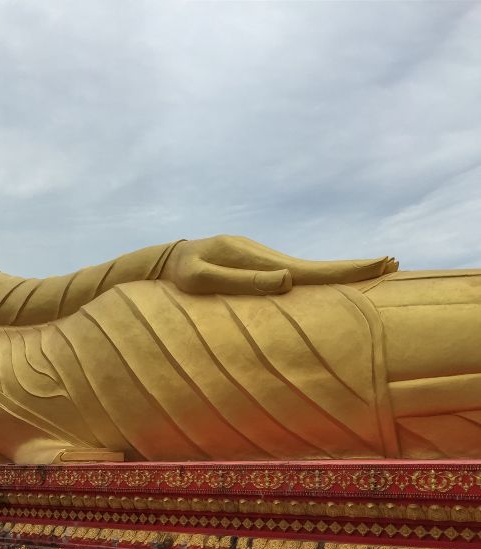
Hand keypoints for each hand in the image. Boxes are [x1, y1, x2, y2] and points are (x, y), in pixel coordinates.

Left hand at [165, 235, 396, 295]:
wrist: (165, 259)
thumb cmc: (178, 274)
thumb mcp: (201, 280)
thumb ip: (240, 282)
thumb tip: (288, 282)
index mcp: (255, 259)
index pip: (307, 270)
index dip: (343, 272)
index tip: (378, 264)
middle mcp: (263, 256)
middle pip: (315, 267)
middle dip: (352, 268)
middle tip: (394, 263)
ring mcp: (261, 260)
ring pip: (306, 270)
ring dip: (339, 272)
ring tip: (376, 270)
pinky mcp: (256, 266)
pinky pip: (292, 273)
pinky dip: (317, 277)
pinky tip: (330, 280)